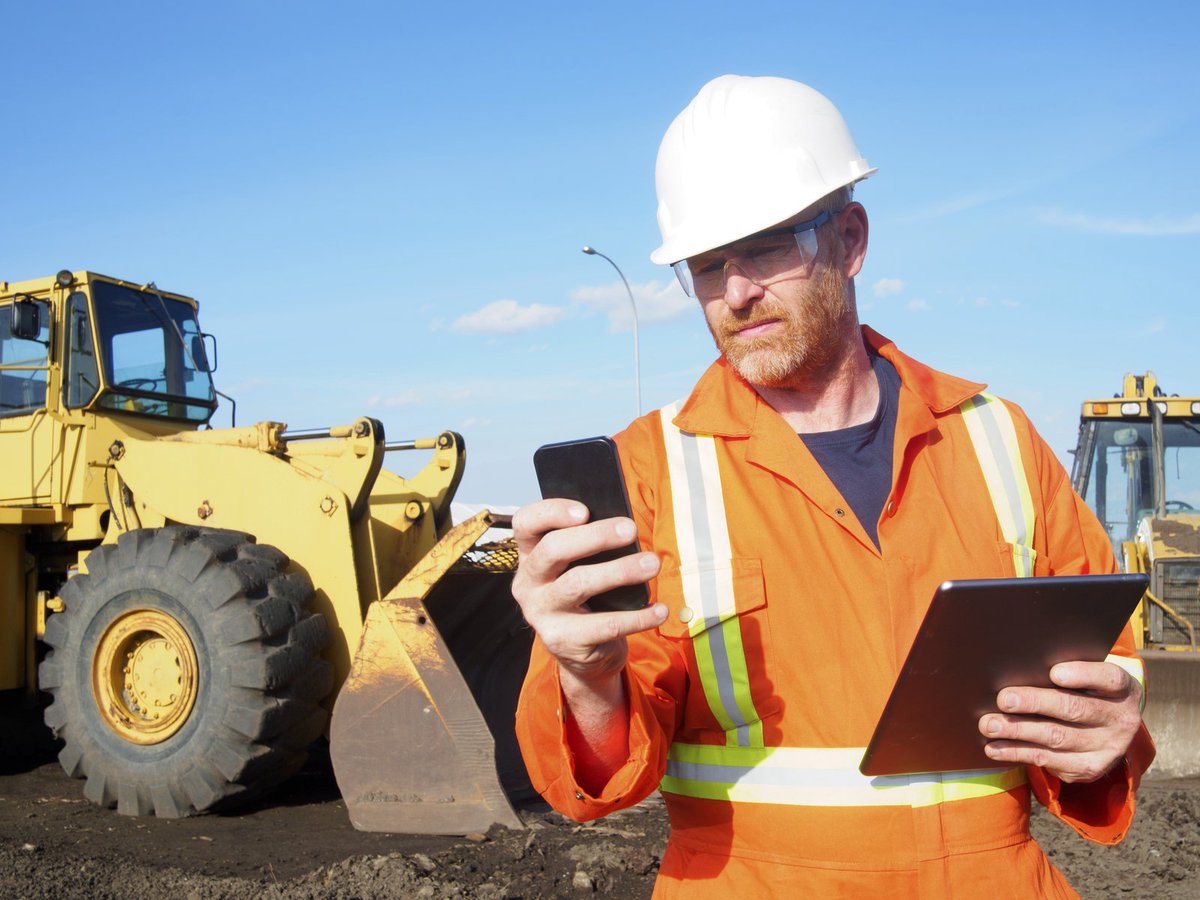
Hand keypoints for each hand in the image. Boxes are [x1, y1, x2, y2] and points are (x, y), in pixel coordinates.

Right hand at [511, 498, 665, 689]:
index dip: (551, 512)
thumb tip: (624, 527)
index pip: (526, 523)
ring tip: (652, 564)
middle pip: (553, 549)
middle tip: (631, 529)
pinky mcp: (562, 641)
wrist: (582, 652)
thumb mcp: (578, 568)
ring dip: (619, 571)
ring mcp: (541, 614)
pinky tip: (660, 609)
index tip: (585, 510)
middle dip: (595, 536)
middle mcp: (527, 583)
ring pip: (578, 584)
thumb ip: (589, 547)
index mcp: (530, 556)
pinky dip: (638, 617)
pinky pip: (605, 625)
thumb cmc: (586, 596)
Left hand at [978, 661, 1141, 782]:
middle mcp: (1120, 719)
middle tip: (1003, 699)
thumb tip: (1018, 667)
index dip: (1082, 675)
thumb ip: (1063, 671)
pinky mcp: (1088, 768)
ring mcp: (1106, 748)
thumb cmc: (1085, 690)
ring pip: (1056, 737)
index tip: (1054, 672)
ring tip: (989, 724)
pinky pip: (1047, 760)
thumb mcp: (1088, 677)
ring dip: (1018, 730)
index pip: (1108, 678)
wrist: (1108, 728)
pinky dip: (1017, 752)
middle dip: (1034, 703)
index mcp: (1122, 689)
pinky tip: (995, 747)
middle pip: (1073, 708)